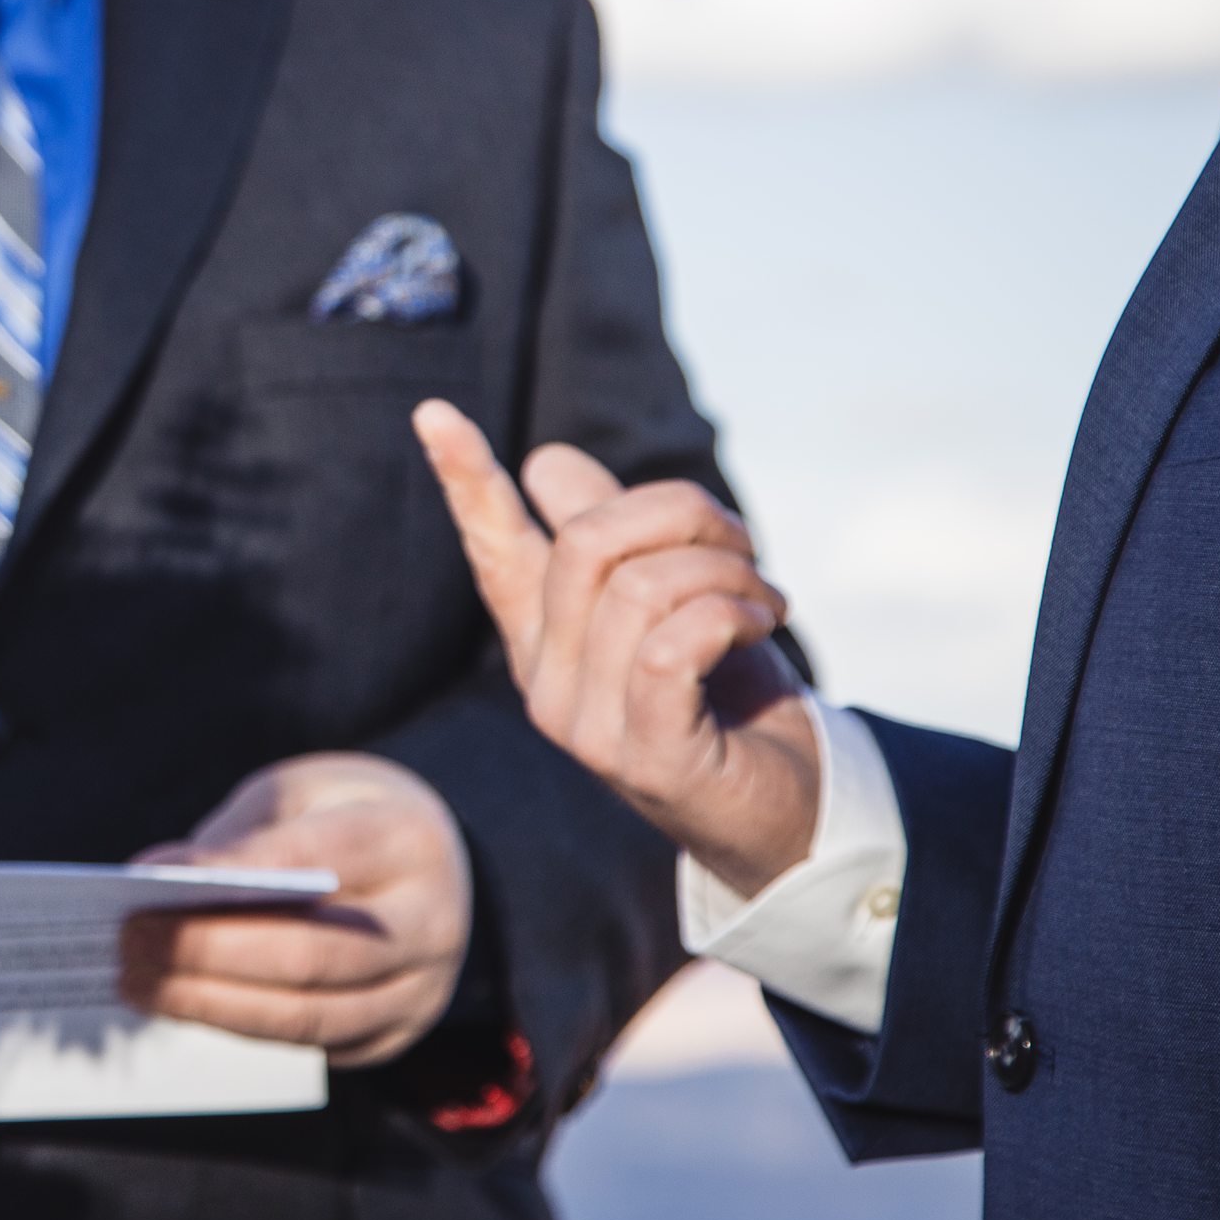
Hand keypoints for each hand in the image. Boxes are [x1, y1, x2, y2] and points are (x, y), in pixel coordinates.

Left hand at [119, 753, 471, 1067]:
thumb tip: (156, 880)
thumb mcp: (302, 795)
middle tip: (129, 939)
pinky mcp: (393, 1036)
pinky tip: (177, 1004)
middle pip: (312, 954)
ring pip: (309, 1016)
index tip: (149, 877)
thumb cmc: (342, 818)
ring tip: (135, 982)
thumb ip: (243, 836)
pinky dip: (237, 1025)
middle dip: (209, 952)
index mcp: (409, 842)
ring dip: (211, 1004)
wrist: (430, 866)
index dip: (231, 872)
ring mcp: (419, 992)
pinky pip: (308, 1045)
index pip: (316, 862)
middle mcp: (431, 926)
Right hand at [412, 400, 820, 899]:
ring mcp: (586, 726)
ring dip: (726, 570)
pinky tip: (760, 622)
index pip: (495, 547)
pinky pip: (671, 645)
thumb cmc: (724, 695)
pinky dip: (730, 612)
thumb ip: (613, 533)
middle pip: (586, 544)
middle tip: (741, 543)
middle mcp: (547, 681)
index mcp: (543, 637)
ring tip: (763, 597)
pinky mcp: (643, 756)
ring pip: (640, 589)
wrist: (786, 809)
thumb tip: (545, 462)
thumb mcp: (669, 596)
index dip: (466, 478)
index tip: (432, 410)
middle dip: (680, 515)